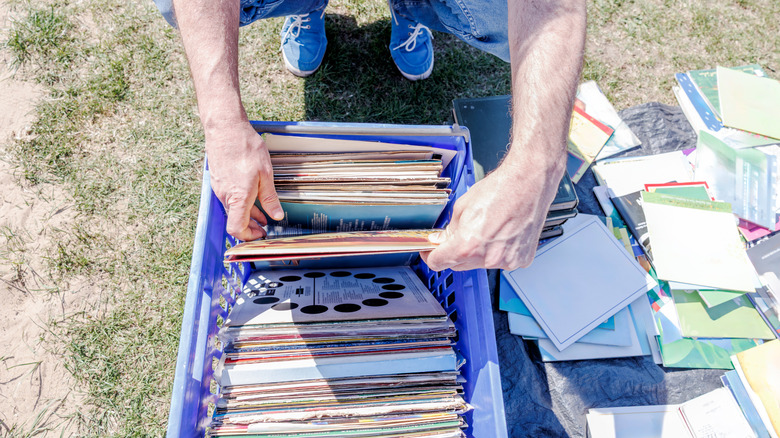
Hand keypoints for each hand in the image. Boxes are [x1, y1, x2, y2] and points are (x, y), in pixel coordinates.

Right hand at [205, 121, 283, 240]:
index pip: (236, 228)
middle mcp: (225, 195)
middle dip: (250, 228)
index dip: (248, 236)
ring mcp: (219, 188)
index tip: (260, 236)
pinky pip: (229, 198)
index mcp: (237, 197)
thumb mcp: (266, 174)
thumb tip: (276, 215)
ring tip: (262, 216)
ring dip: (246, 215)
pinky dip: (240, 203)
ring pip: (232, 209)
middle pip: (234, 221)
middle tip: (264, 230)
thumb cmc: (245, 148)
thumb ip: (270, 198)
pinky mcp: (218, 180)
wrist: (225, 128)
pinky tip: (252, 199)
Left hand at [421, 161, 562, 270]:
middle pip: (459, 265)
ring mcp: (506, 261)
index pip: (438, 262)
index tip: (430, 251)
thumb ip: (449, 230)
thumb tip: (441, 240)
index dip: (430, 255)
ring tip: (488, 229)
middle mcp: (486, 258)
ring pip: (481, 263)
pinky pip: (502, 261)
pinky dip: (498, 251)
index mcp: (467, 246)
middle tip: (459, 235)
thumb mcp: (462, 208)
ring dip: (478, 252)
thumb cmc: (500, 190)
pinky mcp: (521, 259)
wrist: (528, 183)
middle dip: (454, 252)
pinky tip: (502, 233)